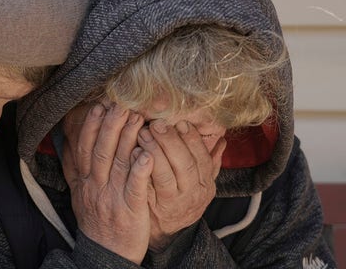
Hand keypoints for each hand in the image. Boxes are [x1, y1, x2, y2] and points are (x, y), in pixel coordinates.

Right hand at [62, 103, 151, 263]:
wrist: (106, 255)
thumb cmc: (97, 220)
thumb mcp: (80, 194)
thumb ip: (75, 168)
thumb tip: (68, 142)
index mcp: (84, 182)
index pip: (85, 149)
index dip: (91, 126)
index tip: (99, 106)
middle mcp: (95, 187)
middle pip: (101, 151)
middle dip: (110, 126)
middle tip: (120, 104)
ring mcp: (112, 198)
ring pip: (118, 164)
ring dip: (127, 139)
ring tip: (137, 118)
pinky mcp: (130, 210)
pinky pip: (134, 187)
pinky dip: (140, 169)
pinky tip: (147, 153)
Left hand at [137, 120, 225, 250]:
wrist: (166, 231)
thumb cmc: (182, 198)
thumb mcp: (200, 182)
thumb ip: (209, 162)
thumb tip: (221, 139)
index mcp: (205, 184)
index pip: (202, 158)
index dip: (192, 140)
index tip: (181, 123)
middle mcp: (192, 194)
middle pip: (185, 165)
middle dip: (171, 142)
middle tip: (157, 123)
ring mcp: (172, 202)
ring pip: (166, 176)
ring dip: (154, 151)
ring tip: (143, 133)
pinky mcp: (153, 208)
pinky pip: (148, 186)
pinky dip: (141, 168)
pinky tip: (133, 152)